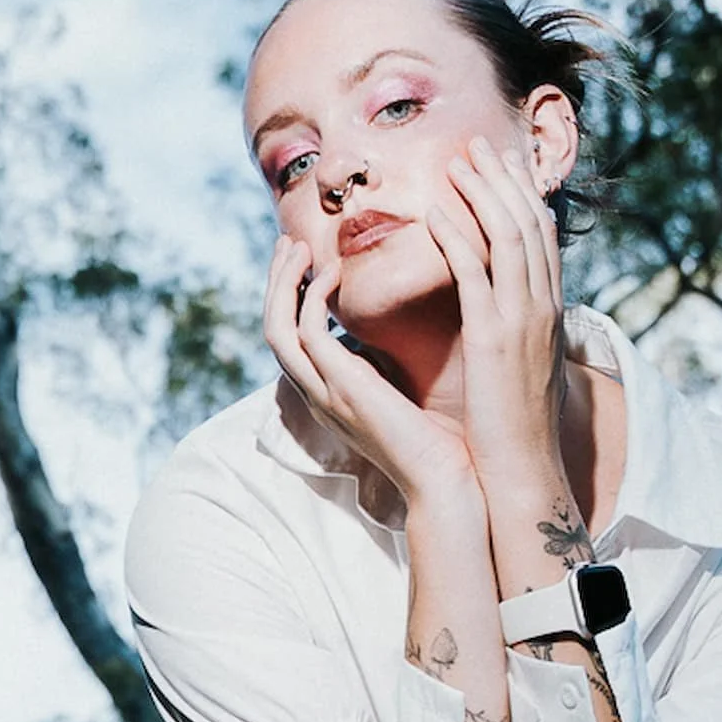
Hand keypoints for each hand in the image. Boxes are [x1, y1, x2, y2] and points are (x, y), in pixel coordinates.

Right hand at [261, 237, 476, 511]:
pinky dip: (313, 297)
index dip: (290, 297)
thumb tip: (400, 324)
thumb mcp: (405, 391)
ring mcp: (325, 392)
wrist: (449, 480)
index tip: (307, 260)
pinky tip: (334, 273)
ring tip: (298, 246)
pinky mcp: (341, 387)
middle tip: (290, 241)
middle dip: (277, 281)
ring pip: (276, 327)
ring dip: (283, 282)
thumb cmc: (440, 442)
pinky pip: (307, 331)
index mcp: (330, 394)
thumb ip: (389, 361)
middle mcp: (318, 394)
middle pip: (273, 328)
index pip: (290, 339)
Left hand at [420, 136, 568, 507]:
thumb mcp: (526, 367)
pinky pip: (474, 274)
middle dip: (503, 180)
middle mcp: (543, 308)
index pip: (543, 237)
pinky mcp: (493, 338)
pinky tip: (436, 211)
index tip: (503, 164)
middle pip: (529, 224)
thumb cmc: (517, 427)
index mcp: (551, 313)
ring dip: (481, 193)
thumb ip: (523, 331)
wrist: (524, 469)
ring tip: (457, 162)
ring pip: (508, 237)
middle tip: (476, 146)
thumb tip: (516, 310)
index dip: (524, 195)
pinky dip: (457, 236)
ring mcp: (522, 320)